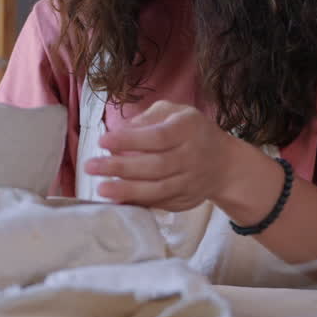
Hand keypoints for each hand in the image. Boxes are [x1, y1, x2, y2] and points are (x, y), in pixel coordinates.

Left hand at [83, 100, 246, 210]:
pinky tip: (118, 200)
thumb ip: (147, 118)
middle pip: (156, 166)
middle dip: (121, 168)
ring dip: (128, 191)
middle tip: (90, 167)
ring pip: (159, 190)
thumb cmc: (191, 131)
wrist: (225, 164)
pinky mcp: (186, 200)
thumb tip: (118, 132)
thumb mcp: (174, 112)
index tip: (103, 141)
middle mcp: (192, 156)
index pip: (158, 137)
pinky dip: (139, 202)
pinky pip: (161, 203)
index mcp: (188, 129)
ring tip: (101, 189)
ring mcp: (190, 182)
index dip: (130, 140)